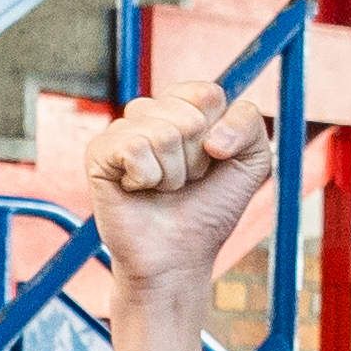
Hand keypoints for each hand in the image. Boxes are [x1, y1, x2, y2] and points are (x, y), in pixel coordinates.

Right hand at [82, 76, 276, 309]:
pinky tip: (138, 190)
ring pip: (163, 133)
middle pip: (188, 116)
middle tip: (184, 182)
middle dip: (195, 159)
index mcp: (184, 107)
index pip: (207, 94)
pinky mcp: (98, 152)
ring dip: (172, 173)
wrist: (179, 256)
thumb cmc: (210, 209)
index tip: (212, 162)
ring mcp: (123, 131)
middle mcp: (152, 113)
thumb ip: (248, 120)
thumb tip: (211, 136)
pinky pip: (133, 147)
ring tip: (163, 189)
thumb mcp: (252, 159)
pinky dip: (146, 177)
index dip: (218, 134)